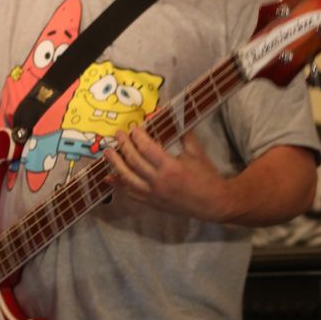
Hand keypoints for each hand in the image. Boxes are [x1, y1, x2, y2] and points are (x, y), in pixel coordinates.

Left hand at [104, 128, 227, 220]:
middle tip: (118, 135)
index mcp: (171, 167)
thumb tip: (171, 115)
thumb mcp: (197, 152)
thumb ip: (183, 133)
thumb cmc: (206, 176)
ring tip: (107, 153)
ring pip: (127, 179)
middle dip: (123, 146)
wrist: (213, 203)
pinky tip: (109, 177)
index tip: (134, 128)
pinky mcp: (152, 203)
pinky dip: (119, 185)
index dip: (137, 136)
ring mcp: (153, 194)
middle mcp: (159, 182)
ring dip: (115, 164)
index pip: (147, 148)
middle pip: (134, 162)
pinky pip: (131, 194)